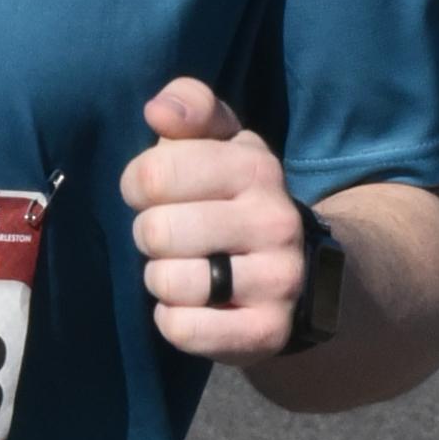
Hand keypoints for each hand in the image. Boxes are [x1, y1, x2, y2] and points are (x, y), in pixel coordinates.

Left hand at [122, 80, 307, 360]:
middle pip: (157, 231)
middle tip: (170, 238)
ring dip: (161, 280)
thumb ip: (190, 108)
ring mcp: (278, 280)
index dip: (137, 185)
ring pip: (169, 282)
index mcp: (257, 168)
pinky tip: (192, 307)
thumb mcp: (221, 142)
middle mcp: (275, 222)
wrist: (301, 273)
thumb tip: (158, 111)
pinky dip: (174, 321)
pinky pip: (184, 329)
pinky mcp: (268, 332)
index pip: (154, 174)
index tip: (153, 194)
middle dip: (149, 236)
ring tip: (183, 270)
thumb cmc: (235, 198)